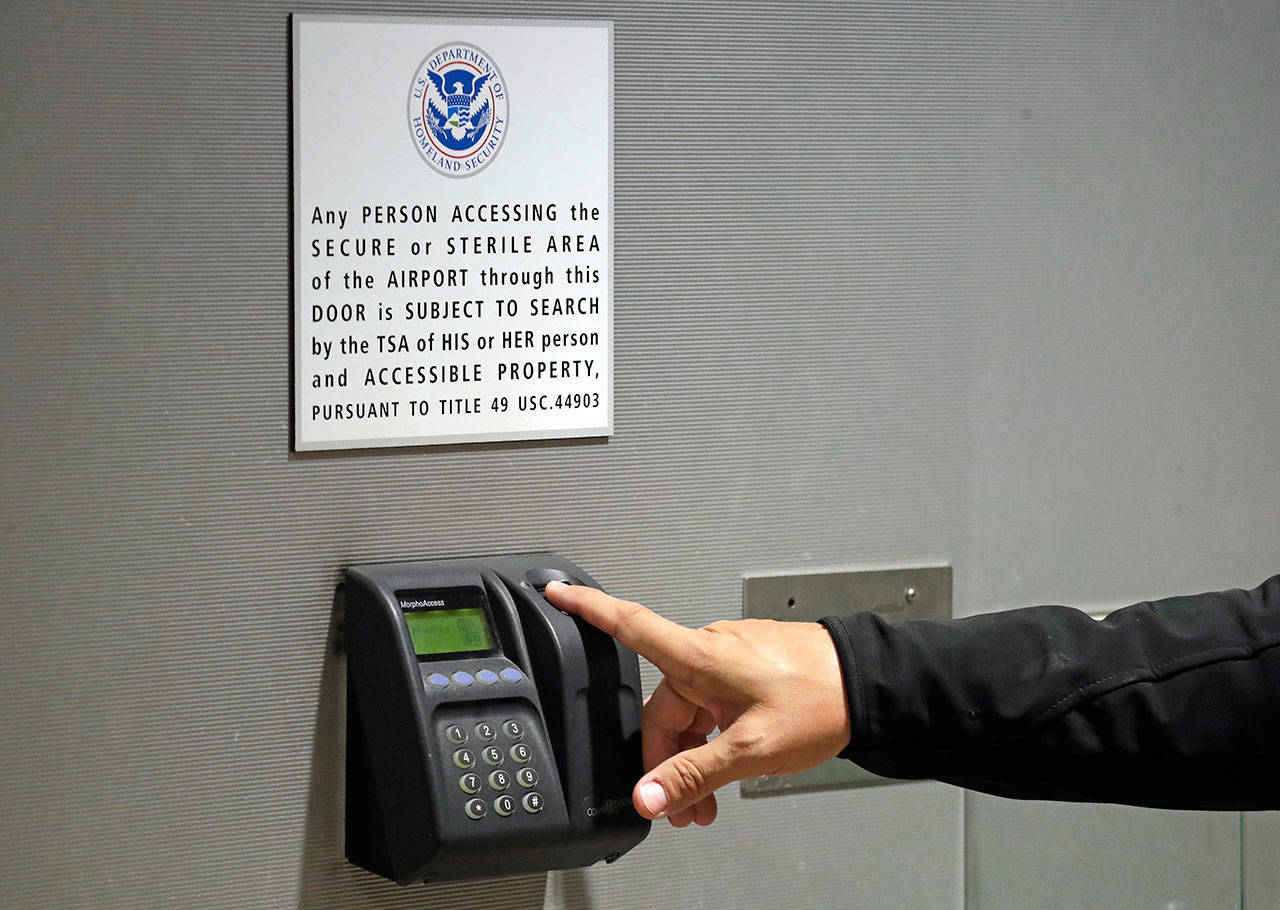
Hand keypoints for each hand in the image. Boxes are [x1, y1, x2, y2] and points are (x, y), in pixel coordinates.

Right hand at [543, 581, 850, 826]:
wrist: (869, 685)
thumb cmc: (821, 700)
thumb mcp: (750, 749)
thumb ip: (694, 774)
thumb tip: (650, 795)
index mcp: (700, 655)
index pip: (629, 623)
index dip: (587, 607)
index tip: (556, 593)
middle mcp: (710, 650)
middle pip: (662, 706)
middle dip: (665, 759)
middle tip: (679, 807)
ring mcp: (731, 658)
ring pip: (690, 711)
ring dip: (693, 756)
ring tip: (710, 802)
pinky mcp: (749, 667)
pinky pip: (713, 703)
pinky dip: (713, 738)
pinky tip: (730, 768)